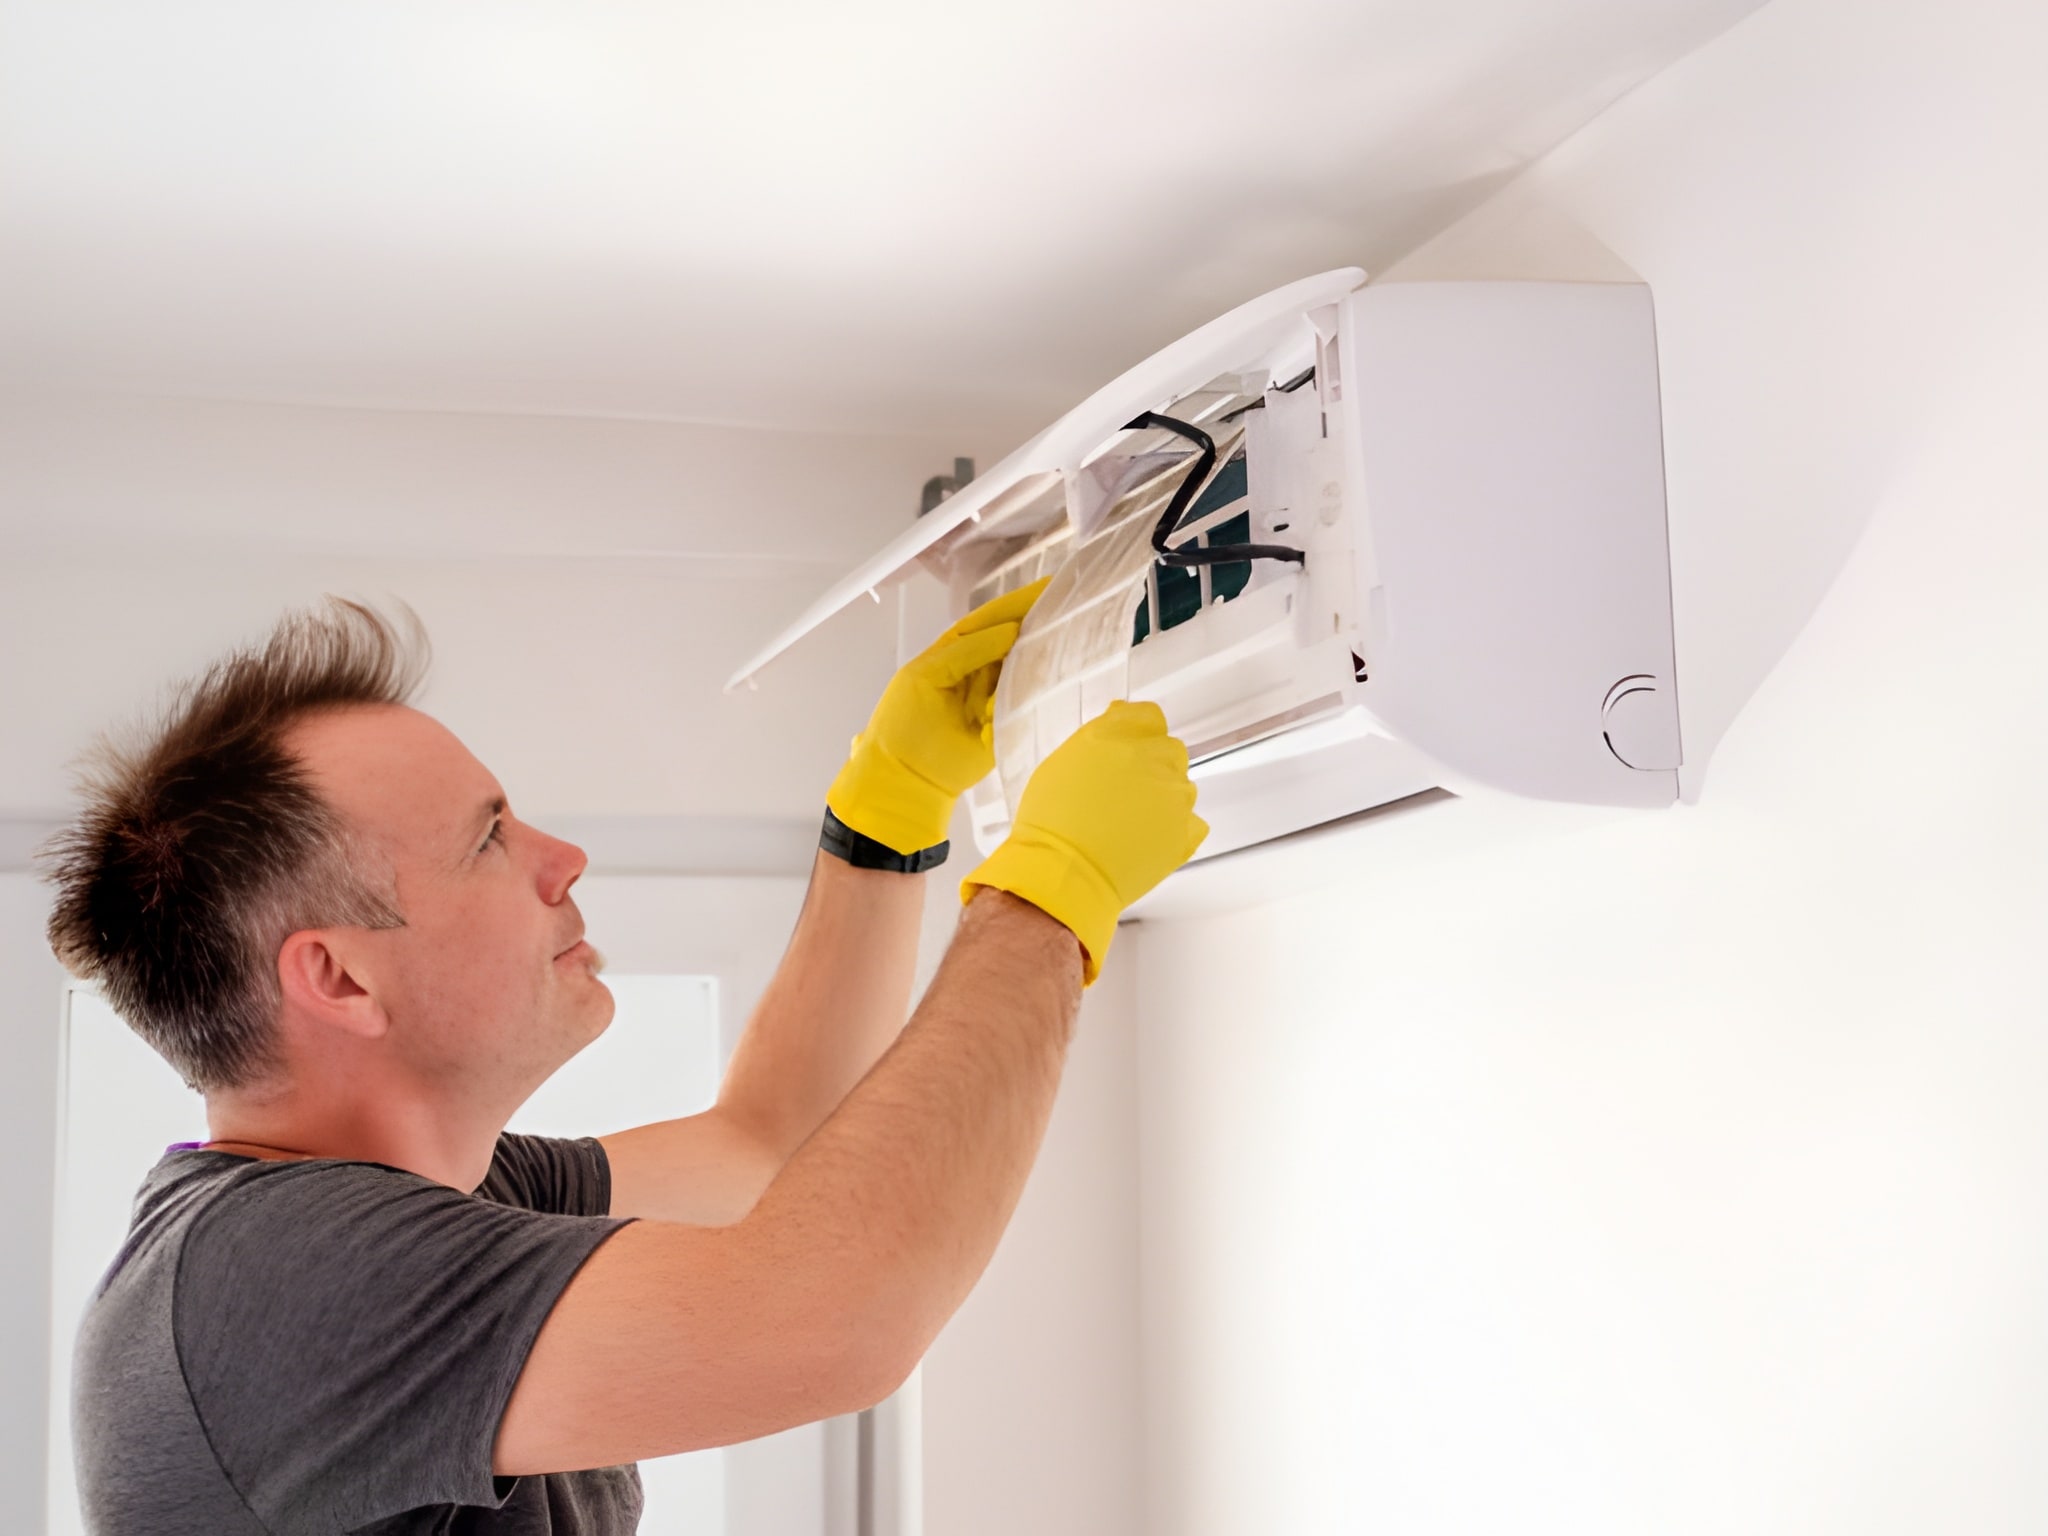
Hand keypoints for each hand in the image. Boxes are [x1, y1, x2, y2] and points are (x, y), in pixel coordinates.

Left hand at [826, 578, 1050, 854]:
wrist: (904, 779)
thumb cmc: (903, 725)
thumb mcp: (926, 675)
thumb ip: (967, 651)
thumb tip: (1011, 631)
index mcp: (958, 652)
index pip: (991, 620)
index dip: (1017, 603)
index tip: (1047, 587)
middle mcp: (982, 670)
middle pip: (1015, 640)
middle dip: (1039, 622)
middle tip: (1070, 604)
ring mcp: (997, 696)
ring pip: (1026, 667)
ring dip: (1045, 652)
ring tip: (1071, 631)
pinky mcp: (1008, 723)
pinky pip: (1029, 701)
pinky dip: (1042, 688)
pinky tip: (1059, 671)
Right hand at [961, 700, 1207, 982]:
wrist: (1064, 872)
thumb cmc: (1051, 821)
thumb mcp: (1061, 763)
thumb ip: (1098, 736)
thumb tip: (1117, 719)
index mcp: (1123, 734)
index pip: (1148, 718)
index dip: (1138, 734)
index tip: (1129, 749)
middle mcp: (1156, 758)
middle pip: (1169, 751)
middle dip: (1152, 768)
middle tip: (1124, 793)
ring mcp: (1175, 796)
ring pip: (1181, 788)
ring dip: (1163, 799)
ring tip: (1130, 822)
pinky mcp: (1185, 831)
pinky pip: (1190, 823)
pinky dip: (1174, 830)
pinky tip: (1146, 840)